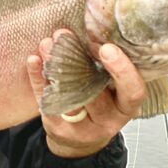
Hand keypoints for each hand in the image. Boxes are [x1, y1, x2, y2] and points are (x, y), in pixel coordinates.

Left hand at [27, 33, 146, 158]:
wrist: (80, 138)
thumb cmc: (99, 104)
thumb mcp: (112, 89)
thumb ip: (107, 68)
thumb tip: (94, 29)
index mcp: (125, 106)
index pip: (133, 91)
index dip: (123, 70)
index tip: (107, 48)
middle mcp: (107, 119)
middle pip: (95, 93)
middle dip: (78, 61)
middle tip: (64, 36)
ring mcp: (82, 127)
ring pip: (68, 97)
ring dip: (55, 66)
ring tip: (47, 44)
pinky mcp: (58, 128)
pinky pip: (46, 101)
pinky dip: (38, 79)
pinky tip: (34, 61)